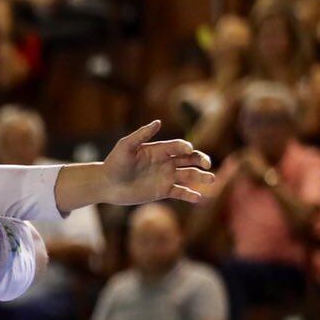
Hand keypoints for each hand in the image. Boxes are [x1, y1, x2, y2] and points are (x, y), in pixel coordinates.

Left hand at [97, 120, 213, 205]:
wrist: (107, 184)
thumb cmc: (114, 163)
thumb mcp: (126, 146)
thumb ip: (141, 135)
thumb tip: (158, 122)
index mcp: (159, 150)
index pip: (178, 146)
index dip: (185, 147)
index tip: (188, 150)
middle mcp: (166, 162)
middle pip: (190, 159)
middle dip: (201, 160)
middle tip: (207, 164)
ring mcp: (166, 176)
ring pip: (189, 175)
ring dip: (201, 177)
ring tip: (211, 180)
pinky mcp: (163, 190)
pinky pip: (180, 192)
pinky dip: (190, 195)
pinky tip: (198, 198)